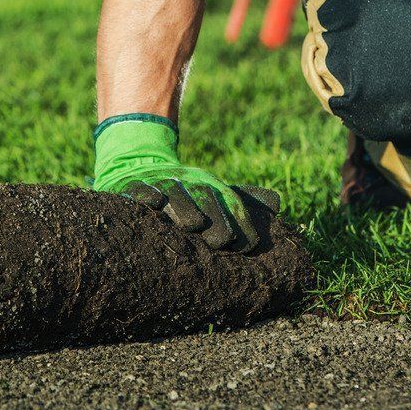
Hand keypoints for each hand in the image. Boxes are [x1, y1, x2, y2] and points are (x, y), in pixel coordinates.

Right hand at [91, 114, 280, 251]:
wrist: (139, 163)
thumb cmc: (184, 189)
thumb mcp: (213, 190)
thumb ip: (243, 199)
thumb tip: (278, 203)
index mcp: (209, 184)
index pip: (229, 202)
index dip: (239, 222)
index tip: (247, 246)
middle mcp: (186, 180)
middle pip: (203, 196)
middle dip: (214, 218)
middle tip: (221, 242)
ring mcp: (159, 181)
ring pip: (173, 192)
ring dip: (183, 207)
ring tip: (193, 225)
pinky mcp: (132, 185)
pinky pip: (139, 188)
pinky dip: (146, 194)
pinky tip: (154, 203)